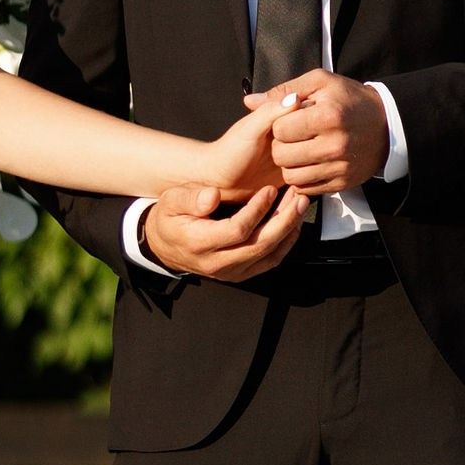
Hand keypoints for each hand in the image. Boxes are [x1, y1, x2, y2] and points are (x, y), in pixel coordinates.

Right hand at [141, 181, 307, 283]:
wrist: (164, 246)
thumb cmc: (170, 220)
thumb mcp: (171, 201)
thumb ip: (191, 197)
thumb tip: (212, 196)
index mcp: (199, 244)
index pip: (237, 230)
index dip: (257, 210)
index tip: (270, 190)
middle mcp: (217, 263)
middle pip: (260, 245)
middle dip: (284, 220)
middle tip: (298, 198)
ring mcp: (231, 272)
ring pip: (269, 255)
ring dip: (289, 230)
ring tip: (299, 206)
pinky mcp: (241, 273)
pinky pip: (269, 261)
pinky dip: (286, 242)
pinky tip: (292, 223)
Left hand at [250, 72, 391, 198]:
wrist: (388, 126)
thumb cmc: (350, 100)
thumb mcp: (321, 83)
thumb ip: (285, 90)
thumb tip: (249, 101)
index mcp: (327, 116)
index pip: (280, 129)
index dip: (279, 125)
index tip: (289, 121)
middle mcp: (334, 144)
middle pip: (282, 155)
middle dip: (280, 146)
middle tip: (291, 138)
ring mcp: (339, 167)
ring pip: (291, 176)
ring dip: (289, 165)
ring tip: (298, 151)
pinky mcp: (342, 183)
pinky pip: (307, 189)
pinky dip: (302, 179)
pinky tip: (308, 164)